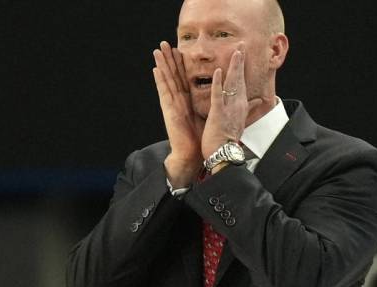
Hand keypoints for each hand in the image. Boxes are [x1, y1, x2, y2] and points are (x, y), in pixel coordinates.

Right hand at [153, 41, 202, 186]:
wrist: (193, 153)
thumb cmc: (201, 138)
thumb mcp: (209, 116)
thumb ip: (212, 104)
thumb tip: (221, 97)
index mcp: (187, 101)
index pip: (184, 78)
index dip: (181, 64)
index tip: (179, 49)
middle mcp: (178, 101)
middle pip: (173, 75)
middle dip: (169, 59)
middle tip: (164, 43)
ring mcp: (172, 105)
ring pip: (166, 80)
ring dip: (162, 64)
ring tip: (157, 50)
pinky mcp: (169, 111)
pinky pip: (164, 93)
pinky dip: (159, 81)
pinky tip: (155, 69)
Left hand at [201, 43, 262, 159]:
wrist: (224, 155)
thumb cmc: (228, 139)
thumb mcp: (241, 121)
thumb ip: (249, 108)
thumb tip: (259, 101)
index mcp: (240, 105)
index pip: (242, 82)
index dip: (242, 67)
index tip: (242, 53)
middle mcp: (237, 104)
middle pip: (239, 78)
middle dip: (240, 61)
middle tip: (241, 44)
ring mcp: (228, 108)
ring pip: (232, 84)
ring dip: (233, 67)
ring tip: (236, 52)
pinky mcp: (218, 113)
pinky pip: (218, 95)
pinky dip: (218, 83)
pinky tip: (218, 71)